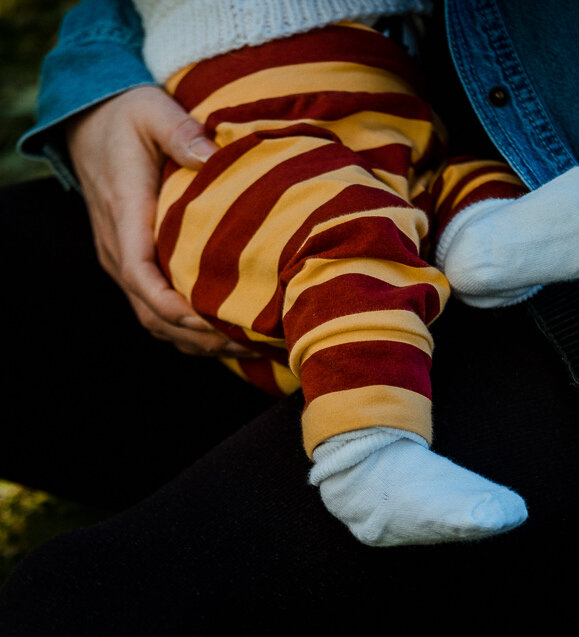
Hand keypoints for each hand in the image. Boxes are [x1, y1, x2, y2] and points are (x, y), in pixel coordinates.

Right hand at [66, 85, 257, 357]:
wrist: (91, 123)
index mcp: (125, 216)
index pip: (141, 274)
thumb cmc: (127, 117)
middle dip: (198, 336)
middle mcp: (117, 249)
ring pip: (154, 320)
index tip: (213, 320)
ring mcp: (122, 262)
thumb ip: (181, 131)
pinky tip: (223, 337)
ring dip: (195, 341)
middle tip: (249, 342)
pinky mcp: (132, 266)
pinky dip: (186, 332)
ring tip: (245, 346)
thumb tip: (212, 155)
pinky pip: (155, 311)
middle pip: (152, 313)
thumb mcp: (152, 110)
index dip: (174, 306)